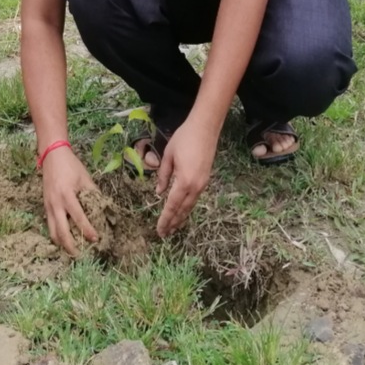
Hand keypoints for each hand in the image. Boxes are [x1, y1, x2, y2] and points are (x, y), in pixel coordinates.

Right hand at [39, 145, 101, 257]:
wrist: (51, 154)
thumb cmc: (71, 166)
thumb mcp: (85, 178)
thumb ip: (94, 195)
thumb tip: (105, 211)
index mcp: (66, 195)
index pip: (78, 218)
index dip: (88, 231)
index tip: (97, 239)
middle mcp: (55, 203)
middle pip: (61, 231)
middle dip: (71, 246)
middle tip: (81, 255)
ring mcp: (48, 205)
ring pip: (52, 231)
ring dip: (62, 244)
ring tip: (72, 252)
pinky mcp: (45, 205)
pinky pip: (50, 225)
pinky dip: (57, 235)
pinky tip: (64, 240)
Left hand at [153, 116, 218, 237]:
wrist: (205, 130)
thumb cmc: (184, 139)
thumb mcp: (168, 155)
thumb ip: (163, 175)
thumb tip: (159, 192)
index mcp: (184, 181)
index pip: (172, 205)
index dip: (165, 219)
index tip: (160, 230)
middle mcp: (195, 187)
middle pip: (182, 210)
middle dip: (173, 223)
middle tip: (164, 235)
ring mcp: (202, 185)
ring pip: (190, 206)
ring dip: (180, 217)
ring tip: (172, 228)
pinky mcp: (205, 180)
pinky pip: (194, 199)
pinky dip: (186, 208)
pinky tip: (182, 211)